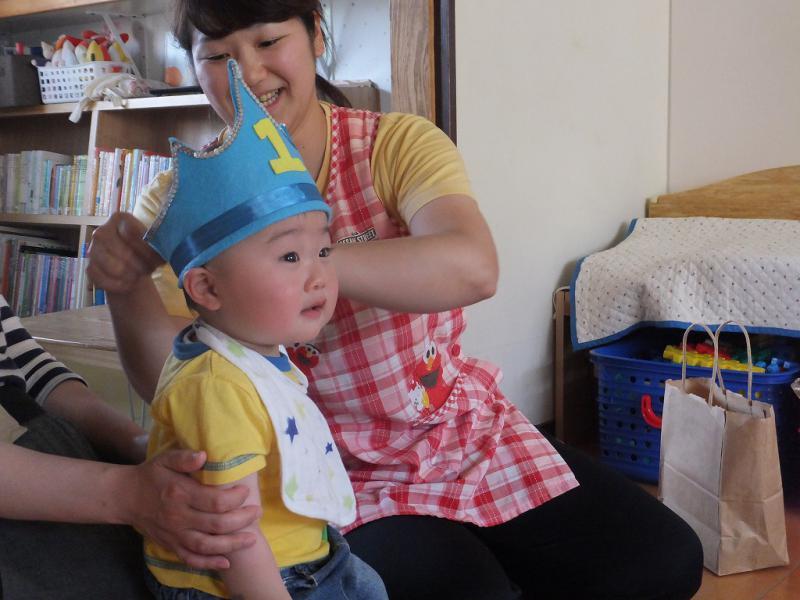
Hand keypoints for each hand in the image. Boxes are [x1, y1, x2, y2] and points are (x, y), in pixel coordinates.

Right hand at [86, 212, 163, 293]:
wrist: (132, 268)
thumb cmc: (147, 252)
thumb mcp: (157, 245)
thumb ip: (159, 243)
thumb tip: (160, 247)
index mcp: (120, 218)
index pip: (133, 233)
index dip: (147, 249)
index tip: (156, 259)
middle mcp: (103, 230)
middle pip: (124, 253)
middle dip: (140, 266)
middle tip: (148, 271)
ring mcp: (93, 248)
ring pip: (114, 267)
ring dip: (131, 276)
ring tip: (140, 277)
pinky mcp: (90, 267)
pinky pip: (103, 279)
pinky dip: (119, 285)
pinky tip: (128, 285)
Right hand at [126, 449, 260, 568]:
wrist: (125, 497)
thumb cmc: (151, 475)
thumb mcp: (165, 459)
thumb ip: (184, 458)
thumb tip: (203, 456)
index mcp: (180, 494)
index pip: (215, 501)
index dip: (235, 498)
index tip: (246, 492)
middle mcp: (179, 517)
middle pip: (216, 525)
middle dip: (242, 520)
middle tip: (257, 512)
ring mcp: (175, 534)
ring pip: (207, 545)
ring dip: (232, 544)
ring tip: (252, 539)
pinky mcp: (171, 545)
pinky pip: (191, 559)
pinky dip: (209, 563)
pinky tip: (226, 562)